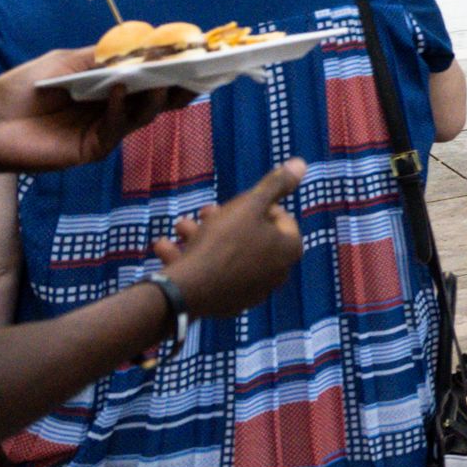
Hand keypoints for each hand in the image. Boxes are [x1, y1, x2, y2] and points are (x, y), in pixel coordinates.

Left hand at [0, 50, 183, 172]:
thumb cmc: (17, 91)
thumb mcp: (61, 62)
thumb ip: (97, 57)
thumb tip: (137, 47)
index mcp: (103, 89)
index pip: (143, 79)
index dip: (167, 69)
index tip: (191, 56)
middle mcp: (108, 110)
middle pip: (152, 100)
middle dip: (176, 88)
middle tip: (197, 75)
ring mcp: (102, 130)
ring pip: (142, 116)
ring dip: (156, 99)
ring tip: (164, 80)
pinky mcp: (92, 148)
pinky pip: (116, 128)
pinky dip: (120, 108)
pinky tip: (119, 91)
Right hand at [164, 161, 306, 318]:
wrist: (190, 290)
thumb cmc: (224, 242)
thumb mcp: (249, 205)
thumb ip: (275, 184)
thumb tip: (301, 163)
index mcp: (289, 249)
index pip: (279, 217)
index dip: (255, 206)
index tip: (233, 204)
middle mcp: (277, 272)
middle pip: (250, 236)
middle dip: (222, 221)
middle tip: (203, 212)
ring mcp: (253, 290)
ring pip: (227, 254)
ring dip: (201, 236)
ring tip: (179, 226)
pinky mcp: (228, 303)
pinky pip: (213, 274)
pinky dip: (192, 259)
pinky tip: (165, 248)